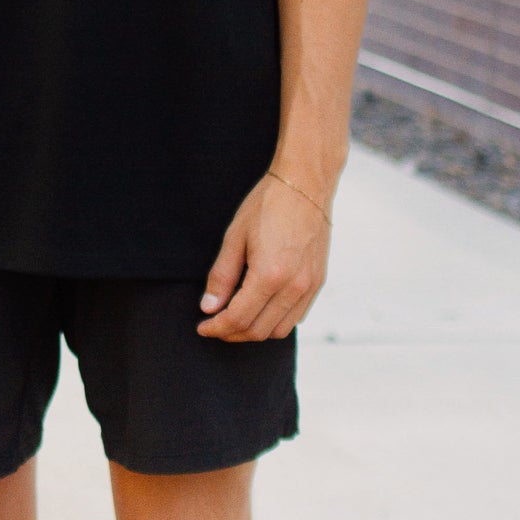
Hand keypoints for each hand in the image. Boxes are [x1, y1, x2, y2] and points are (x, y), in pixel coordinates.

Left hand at [196, 173, 332, 341]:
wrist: (305, 186)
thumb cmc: (266, 206)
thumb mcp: (234, 237)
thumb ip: (221, 276)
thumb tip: (209, 307)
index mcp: (270, 276)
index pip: (238, 318)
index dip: (217, 327)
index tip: (202, 327)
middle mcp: (294, 288)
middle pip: (259, 330)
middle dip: (232, 333)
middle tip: (213, 325)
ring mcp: (310, 287)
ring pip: (279, 330)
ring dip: (254, 331)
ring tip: (233, 320)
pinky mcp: (318, 283)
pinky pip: (296, 317)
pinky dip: (274, 321)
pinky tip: (258, 309)